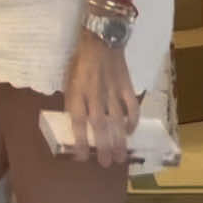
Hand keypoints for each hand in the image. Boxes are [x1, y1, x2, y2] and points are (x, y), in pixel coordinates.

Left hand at [63, 31, 140, 167]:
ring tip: (121, 156)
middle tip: (107, 163)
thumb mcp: (69, 78)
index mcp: (78, 93)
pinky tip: (131, 131)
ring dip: (119, 140)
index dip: (80, 141)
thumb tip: (74, 120)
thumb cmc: (80, 59)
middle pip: (99, 126)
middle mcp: (95, 95)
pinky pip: (131, 107)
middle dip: (103, 147)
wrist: (101, 38)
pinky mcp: (126, 86)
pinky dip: (132, 120)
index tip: (82, 157)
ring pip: (116, 121)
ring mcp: (112, 91)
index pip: (77, 122)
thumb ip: (72, 99)